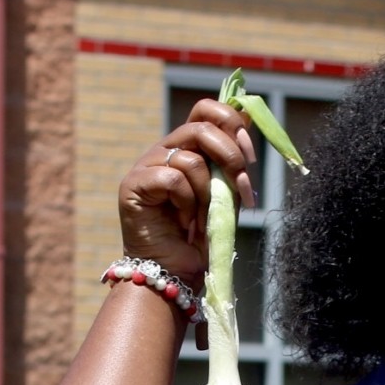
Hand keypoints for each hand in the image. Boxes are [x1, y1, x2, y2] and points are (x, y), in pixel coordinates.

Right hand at [116, 96, 257, 285]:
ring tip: (203, 219)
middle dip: (231, 156)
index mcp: (185, 148)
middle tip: (242, 187)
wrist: (174, 273)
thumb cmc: (199, 238)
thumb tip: (247, 116)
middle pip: (201, 127)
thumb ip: (233, 161)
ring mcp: (146, 166)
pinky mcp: (134, 184)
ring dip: (208, 194)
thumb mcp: (226, 195)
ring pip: (191, 158)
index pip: (205, 110)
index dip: (232, 123)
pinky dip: (187, 204)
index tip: (251, 156)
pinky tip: (184, 223)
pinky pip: (173, 178)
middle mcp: (164, 151)